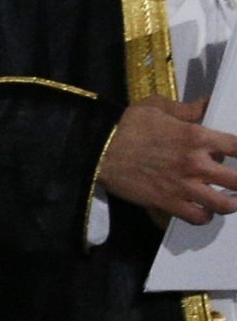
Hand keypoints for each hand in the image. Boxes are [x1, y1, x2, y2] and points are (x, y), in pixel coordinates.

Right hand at [98, 96, 236, 223]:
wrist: (97, 151)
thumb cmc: (126, 127)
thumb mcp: (155, 107)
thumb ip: (187, 109)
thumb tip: (208, 103)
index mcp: (196, 136)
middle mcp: (196, 163)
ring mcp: (183, 186)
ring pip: (224, 204)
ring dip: (232, 203)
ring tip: (231, 200)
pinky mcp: (169, 203)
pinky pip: (198, 217)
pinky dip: (205, 216)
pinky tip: (204, 209)